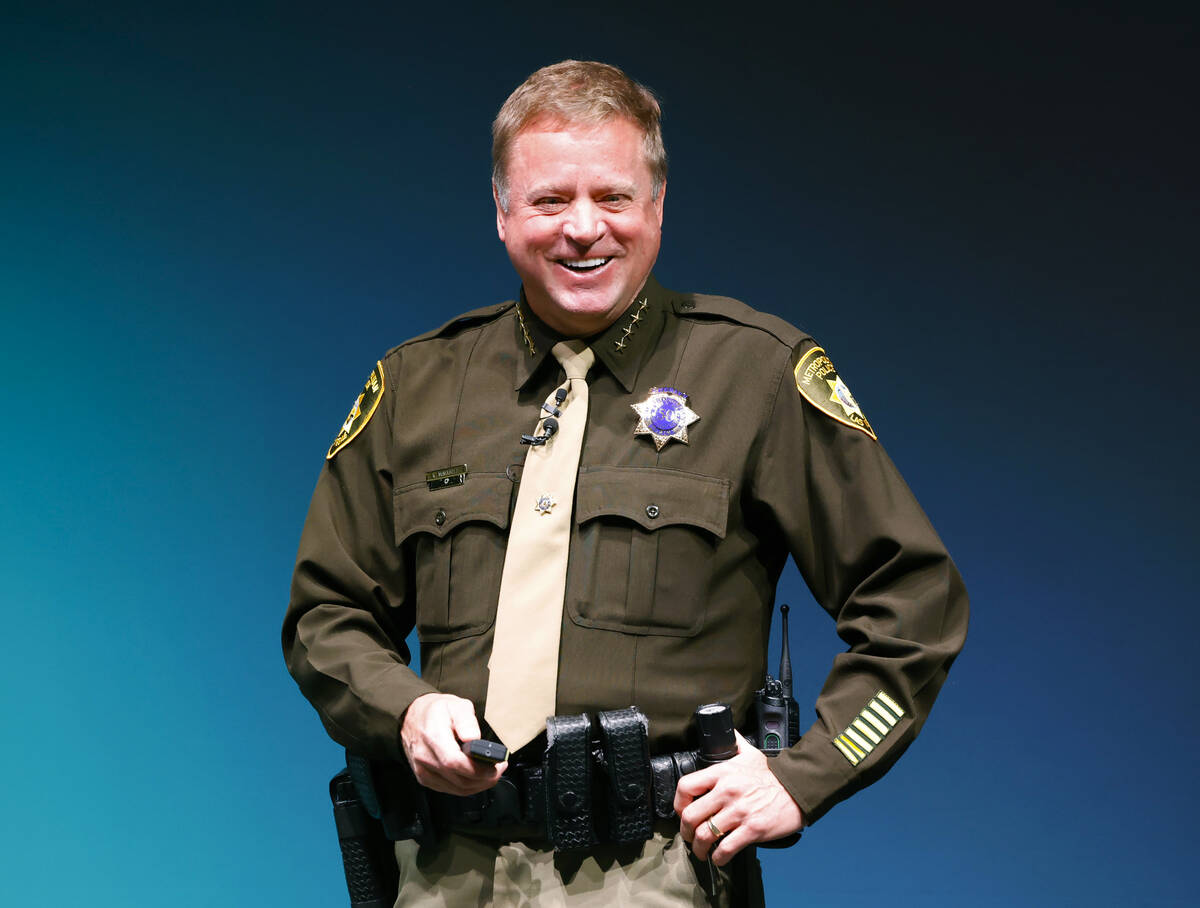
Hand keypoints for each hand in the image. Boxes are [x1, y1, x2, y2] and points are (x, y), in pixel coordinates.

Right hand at [400, 692, 507, 794]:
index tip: (495, 766)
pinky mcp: (424, 777)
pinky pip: (449, 789)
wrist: (411, 717)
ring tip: (491, 773)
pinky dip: (466, 787)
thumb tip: (474, 739)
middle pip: (458, 779)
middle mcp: (425, 757)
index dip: (478, 770)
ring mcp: (423, 770)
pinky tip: (476, 778)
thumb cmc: (435, 710)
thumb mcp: (456, 705)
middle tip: (499, 769)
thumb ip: (467, 721)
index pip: (455, 763)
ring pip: (456, 789)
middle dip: (484, 778)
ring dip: (478, 785)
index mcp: (433, 737)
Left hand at [674, 731, 803, 864]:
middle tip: (690, 837)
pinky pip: (726, 849)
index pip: (686, 786)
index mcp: (722, 773)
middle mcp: (727, 791)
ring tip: (702, 852)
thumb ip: (735, 743)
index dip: (678, 803)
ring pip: (705, 835)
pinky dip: (718, 857)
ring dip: (699, 849)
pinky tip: (719, 857)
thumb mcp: (750, 753)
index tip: (682, 812)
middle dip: (686, 832)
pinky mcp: (753, 829)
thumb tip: (727, 733)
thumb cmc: (774, 774)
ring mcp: (739, 811)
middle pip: (690, 816)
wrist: (799, 788)